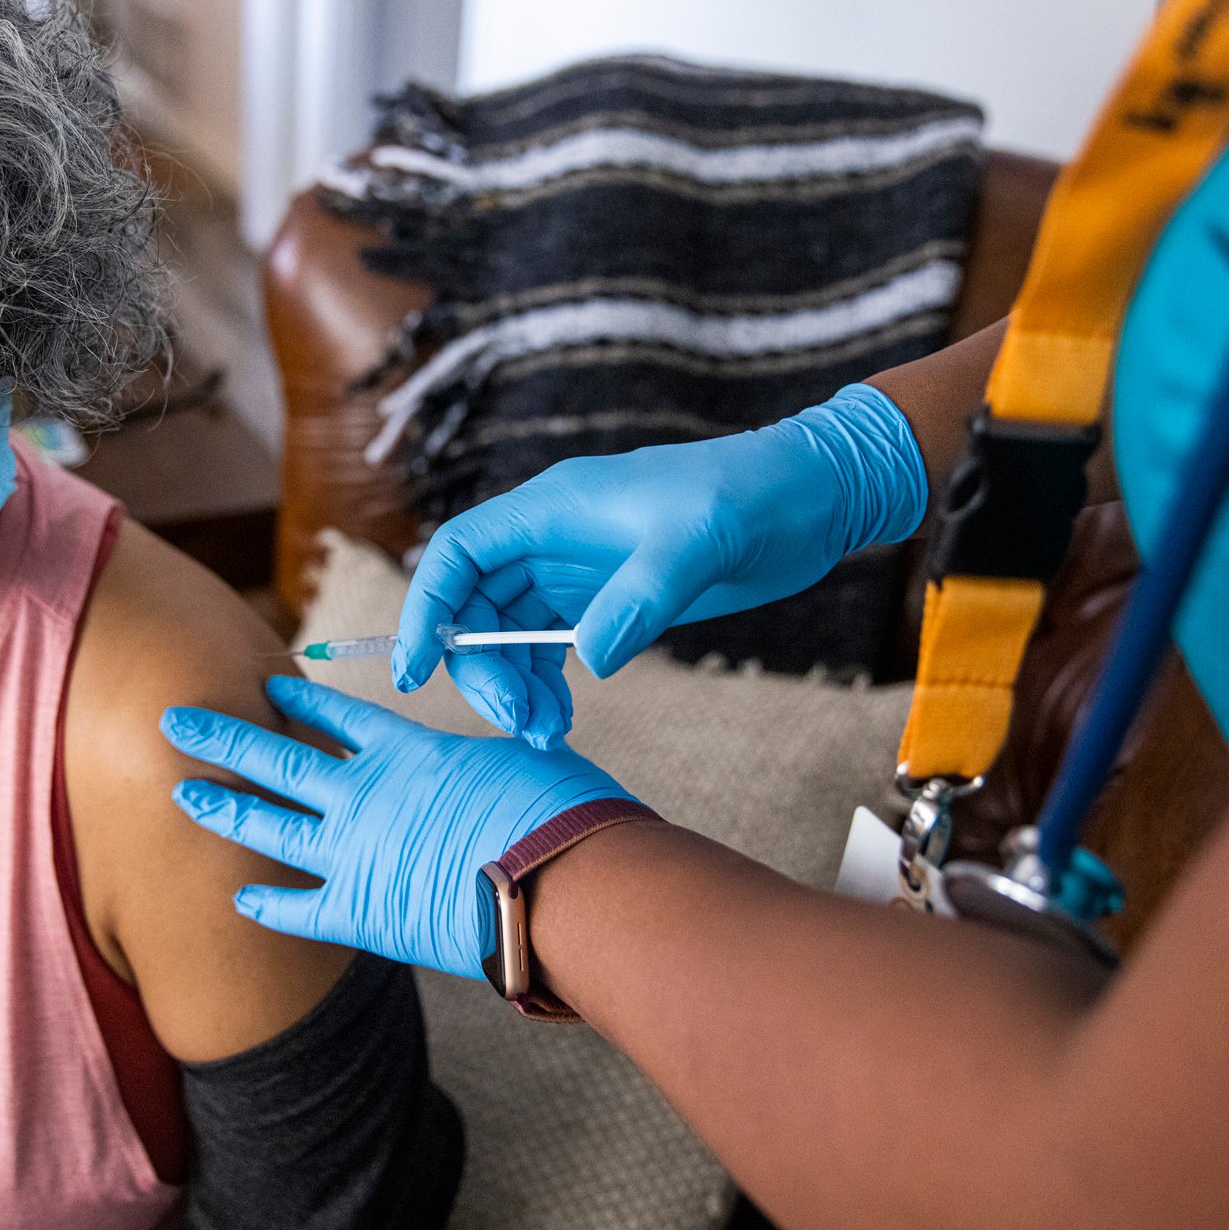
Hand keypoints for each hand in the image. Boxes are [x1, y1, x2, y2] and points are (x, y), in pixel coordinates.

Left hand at [161, 675, 643, 979]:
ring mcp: (353, 853)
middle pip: (274, 758)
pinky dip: (266, 904)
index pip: (336, 716)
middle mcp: (364, 794)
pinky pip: (297, 909)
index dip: (298, 701)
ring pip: (267, 825)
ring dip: (222, 808)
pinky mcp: (361, 913)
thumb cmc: (560, 815)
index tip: (266, 686)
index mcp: (406, 750)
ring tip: (182, 794)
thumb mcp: (521, 759)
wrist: (561, 885)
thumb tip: (501, 759)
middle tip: (174, 721)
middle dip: (221, 737)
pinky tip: (237, 897)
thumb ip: (487, 758)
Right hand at [394, 383, 927, 742]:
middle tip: (520, 723)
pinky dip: (544, 686)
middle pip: (474, 605)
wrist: (810, 494)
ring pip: (507, 634)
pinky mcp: (607, 599)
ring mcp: (576, 570)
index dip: (427, 611)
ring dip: (513, 686)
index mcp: (551, 508)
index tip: (418, 672)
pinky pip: (547, 647)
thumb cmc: (750, 496)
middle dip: (481, 669)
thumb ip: (639, 599)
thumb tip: (585, 661)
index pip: (458, 556)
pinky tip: (562, 720)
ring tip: (548, 734)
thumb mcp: (696, 543)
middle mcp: (550, 538)